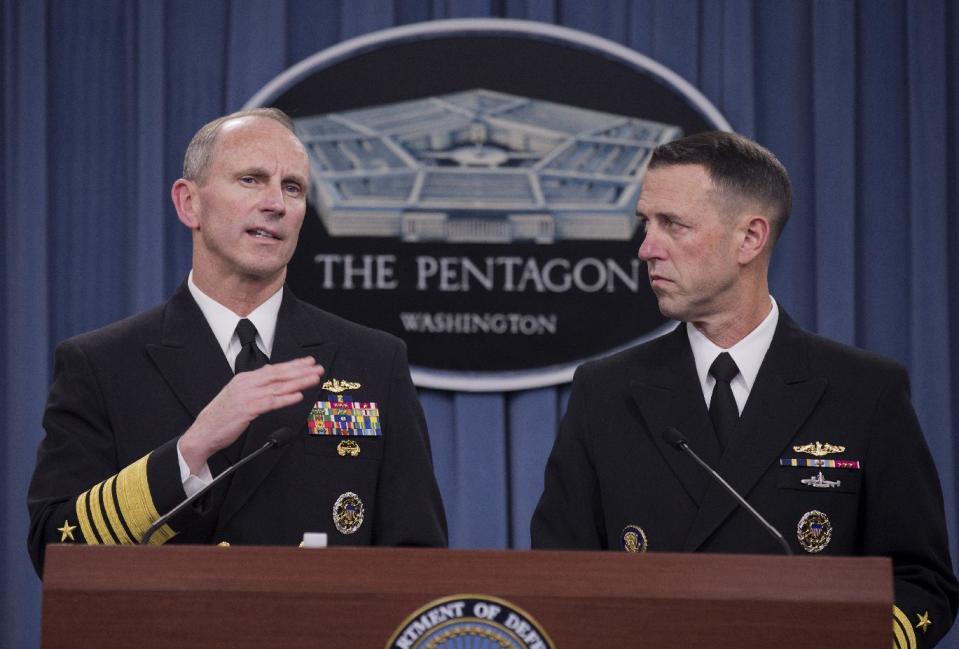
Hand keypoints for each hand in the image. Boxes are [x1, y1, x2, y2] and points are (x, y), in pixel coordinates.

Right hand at [179, 356, 323, 471]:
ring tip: (314, 379)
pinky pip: (271, 402)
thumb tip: (271, 375)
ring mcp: (247, 396)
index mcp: (245, 379)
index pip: (274, 369)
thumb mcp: (238, 394)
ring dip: (299, 382)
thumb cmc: (222, 416)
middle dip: (301, 370)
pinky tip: (298, 396)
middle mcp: (247, 384)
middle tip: (317, 367)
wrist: (204, 432)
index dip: (293, 365)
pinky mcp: (247, 409)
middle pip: (279, 374)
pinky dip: (286, 399)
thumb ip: (255, 385)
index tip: (308, 362)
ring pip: (278, 386)